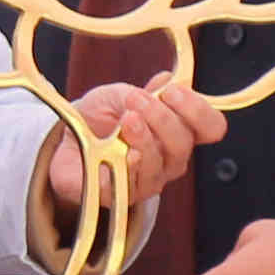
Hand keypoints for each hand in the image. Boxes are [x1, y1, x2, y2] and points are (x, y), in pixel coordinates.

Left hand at [48, 79, 223, 241]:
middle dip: (162, 118)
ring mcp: (147, 181)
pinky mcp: (120, 195)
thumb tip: (166, 79)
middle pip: (183, 145)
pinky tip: (118, 147)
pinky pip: (130, 183)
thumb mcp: (118, 95)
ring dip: (143, 137)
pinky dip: (127, 164)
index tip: (172, 92)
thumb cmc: (98, 119)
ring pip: (157, 164)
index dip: (198, 110)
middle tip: (137, 100)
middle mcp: (169, 160)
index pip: (210, 127)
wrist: (63, 142)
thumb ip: (144, 91)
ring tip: (125, 118)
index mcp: (178, 132)